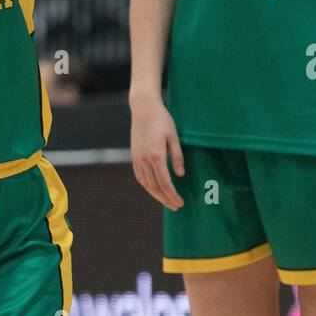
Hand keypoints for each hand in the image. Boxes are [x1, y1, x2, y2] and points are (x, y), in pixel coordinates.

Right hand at [130, 94, 184, 209]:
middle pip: (155, 187)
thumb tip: (180, 175)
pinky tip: (154, 190)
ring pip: (147, 184)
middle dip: (166, 199)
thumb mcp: (174, 137)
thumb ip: (177, 157)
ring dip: (157, 195)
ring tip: (167, 201)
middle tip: (176, 207)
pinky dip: (148, 186)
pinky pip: (140, 177)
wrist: (143, 109)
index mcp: (156, 156)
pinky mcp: (134, 157)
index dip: (172, 195)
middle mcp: (144, 160)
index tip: (180, 202)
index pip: (165, 183)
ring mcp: (137, 159)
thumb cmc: (162, 120)